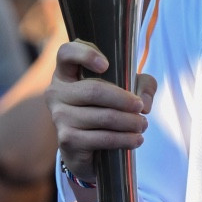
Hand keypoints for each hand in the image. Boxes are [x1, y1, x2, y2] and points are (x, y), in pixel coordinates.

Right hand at [47, 40, 156, 181]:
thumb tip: (145, 103)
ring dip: (129, 122)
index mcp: (65, 73)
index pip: (66, 53)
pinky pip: (102, 138)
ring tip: (143, 125)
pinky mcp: (67, 140)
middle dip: (124, 100)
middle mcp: (56, 92)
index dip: (85, 55)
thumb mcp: (127, 88)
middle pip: (94, 90)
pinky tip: (136, 140)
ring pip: (103, 116)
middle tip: (140, 107)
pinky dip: (124, 139)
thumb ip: (142, 85)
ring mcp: (59, 117)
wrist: (87, 148)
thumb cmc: (105, 109)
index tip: (106, 65)